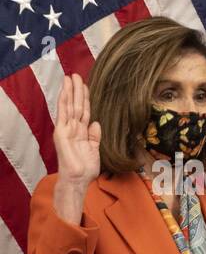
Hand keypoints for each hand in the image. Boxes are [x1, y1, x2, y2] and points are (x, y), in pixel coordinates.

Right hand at [51, 74, 100, 218]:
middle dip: (77, 90)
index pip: (84, 111)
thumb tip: (96, 122)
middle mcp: (72, 128)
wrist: (79, 179)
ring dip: (71, 91)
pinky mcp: (61, 131)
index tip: (86, 86)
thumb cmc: (86, 167)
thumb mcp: (94, 149)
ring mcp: (66, 129)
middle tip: (77, 74)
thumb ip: (95, 135)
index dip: (85, 98)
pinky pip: (63, 113)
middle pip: (76, 105)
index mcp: (81, 132)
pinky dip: (64, 101)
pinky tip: (65, 90)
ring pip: (70, 105)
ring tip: (71, 77)